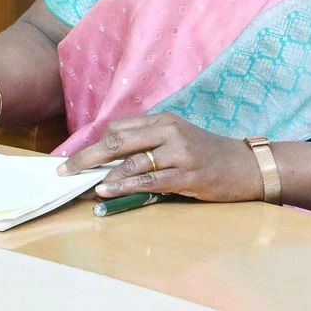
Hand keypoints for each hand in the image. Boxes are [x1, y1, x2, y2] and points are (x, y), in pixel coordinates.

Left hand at [59, 113, 261, 202]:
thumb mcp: (177, 138)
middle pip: (117, 141)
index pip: (118, 127)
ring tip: (81, 184)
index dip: (91, 142)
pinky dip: (125, 186)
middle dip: (86, 156)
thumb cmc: (207, 153)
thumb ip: (147, 141)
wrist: (246, 166)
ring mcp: (179, 153)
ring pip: (131, 162)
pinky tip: (108, 191)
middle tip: (63, 170)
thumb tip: (107, 155)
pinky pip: (149, 180)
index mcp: (162, 120)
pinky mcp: (187, 175)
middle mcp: (168, 132)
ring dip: (102, 175)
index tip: (71, 156)